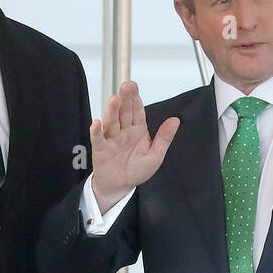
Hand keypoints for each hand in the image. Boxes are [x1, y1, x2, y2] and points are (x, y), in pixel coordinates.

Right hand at [89, 80, 179, 212]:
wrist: (121, 186)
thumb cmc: (137, 170)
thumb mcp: (156, 155)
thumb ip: (164, 138)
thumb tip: (175, 120)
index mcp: (137, 130)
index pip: (137, 110)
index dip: (135, 98)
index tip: (134, 86)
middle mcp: (123, 131)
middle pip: (123, 112)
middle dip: (124, 99)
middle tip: (126, 86)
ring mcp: (111, 139)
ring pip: (111, 122)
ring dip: (111, 111)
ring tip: (113, 100)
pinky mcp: (100, 150)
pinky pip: (98, 139)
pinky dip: (96, 131)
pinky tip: (97, 123)